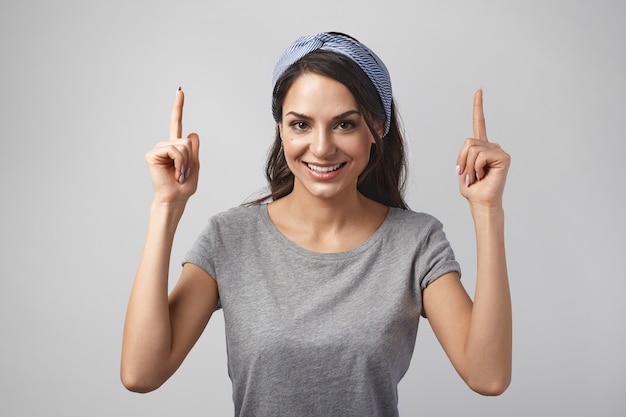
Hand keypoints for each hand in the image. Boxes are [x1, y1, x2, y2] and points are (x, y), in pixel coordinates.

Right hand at [145, 88, 199, 204]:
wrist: (175, 199)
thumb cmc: (184, 187)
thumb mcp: (195, 165)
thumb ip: (194, 149)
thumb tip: (193, 132)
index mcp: (175, 147)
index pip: (176, 123)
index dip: (178, 107)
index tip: (179, 91)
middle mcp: (165, 146)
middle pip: (187, 139)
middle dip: (190, 157)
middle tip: (184, 173)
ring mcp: (157, 149)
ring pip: (182, 144)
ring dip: (185, 162)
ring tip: (180, 174)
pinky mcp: (152, 154)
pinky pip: (174, 150)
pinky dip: (180, 163)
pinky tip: (175, 173)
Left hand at [456, 89, 509, 209]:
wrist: (480, 202)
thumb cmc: (473, 189)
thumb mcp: (463, 169)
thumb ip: (465, 154)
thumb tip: (471, 148)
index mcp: (481, 147)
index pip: (480, 123)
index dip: (478, 107)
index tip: (479, 90)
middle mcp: (492, 146)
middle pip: (468, 142)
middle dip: (462, 160)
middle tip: (468, 175)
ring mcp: (499, 151)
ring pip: (473, 148)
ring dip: (468, 166)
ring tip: (475, 177)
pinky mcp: (504, 157)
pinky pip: (480, 156)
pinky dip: (476, 168)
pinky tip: (482, 176)